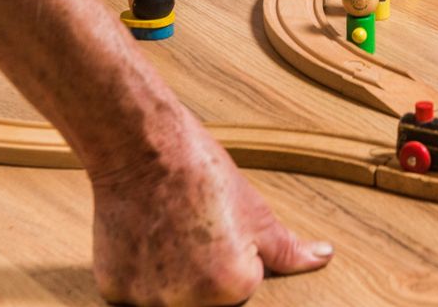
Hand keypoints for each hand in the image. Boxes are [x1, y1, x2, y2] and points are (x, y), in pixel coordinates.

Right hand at [91, 110, 331, 305]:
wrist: (143, 146)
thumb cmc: (201, 172)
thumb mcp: (254, 209)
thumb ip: (288, 247)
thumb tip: (323, 257)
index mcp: (232, 286)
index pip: (243, 284)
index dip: (234, 249)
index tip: (217, 223)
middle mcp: (188, 304)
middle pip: (206, 298)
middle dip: (204, 269)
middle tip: (192, 227)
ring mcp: (147, 300)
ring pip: (171, 297)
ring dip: (172, 274)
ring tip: (168, 229)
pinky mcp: (114, 291)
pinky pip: (136, 293)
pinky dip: (140, 270)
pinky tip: (145, 234)